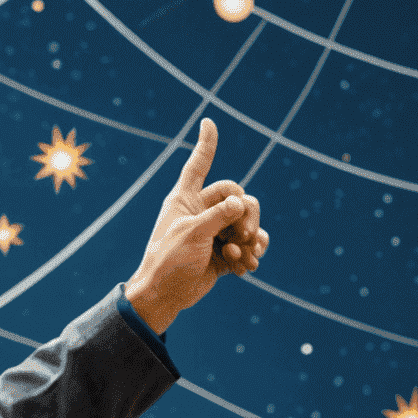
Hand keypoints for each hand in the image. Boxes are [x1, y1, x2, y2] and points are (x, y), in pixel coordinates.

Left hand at [124, 118, 269, 334]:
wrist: (166, 295)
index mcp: (184, 199)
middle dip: (247, 215)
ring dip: (251, 238)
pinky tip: (245, 267)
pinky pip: (249, 244)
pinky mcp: (225, 252)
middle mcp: (201, 211)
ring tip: (243, 255)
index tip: (208, 121)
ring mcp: (215, 231)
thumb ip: (218, 215)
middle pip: (238, 197)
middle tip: (242, 235)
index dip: (205, 145)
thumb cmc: (168, 261)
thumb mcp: (192, 234)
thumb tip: (241, 202)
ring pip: (248, 221)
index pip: (197, 165)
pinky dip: (251, 254)